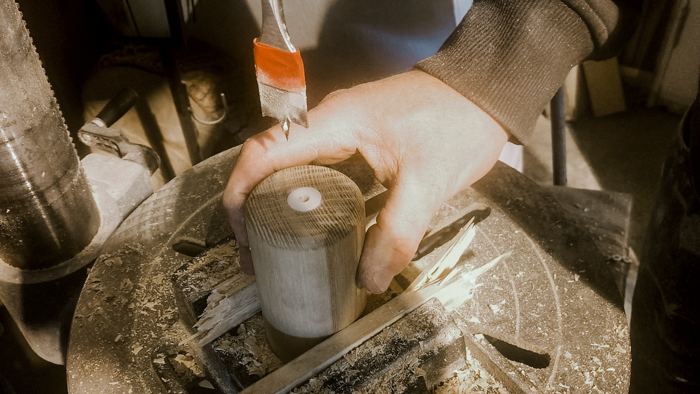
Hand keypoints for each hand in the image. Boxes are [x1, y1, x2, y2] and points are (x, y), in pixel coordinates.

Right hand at [223, 70, 508, 292]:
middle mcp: (329, 122)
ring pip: (294, 169)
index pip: (265, 152)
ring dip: (281, 207)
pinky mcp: (359, 142)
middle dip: (256, 209)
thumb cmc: (458, 123)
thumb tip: (368, 279)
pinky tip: (317, 231)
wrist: (485, 95)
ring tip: (279, 250)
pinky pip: (320, 172)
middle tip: (259, 254)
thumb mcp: (428, 182)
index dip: (241, 192)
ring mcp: (343, 131)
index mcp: (335, 123)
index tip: (241, 234)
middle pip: (271, 164)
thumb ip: (397, 232)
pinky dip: (310, 201)